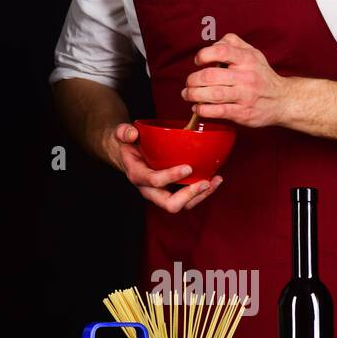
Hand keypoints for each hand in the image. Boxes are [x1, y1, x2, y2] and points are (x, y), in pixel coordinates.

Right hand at [104, 122, 222, 213]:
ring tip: (215, 181)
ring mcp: (161, 193)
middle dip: (189, 195)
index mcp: (138, 175)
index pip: (154, 181)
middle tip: (204, 182)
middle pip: (170, 204)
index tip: (188, 168)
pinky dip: (203, 192)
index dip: (171, 177)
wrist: (127, 155)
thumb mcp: (121, 134)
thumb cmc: (128, 145)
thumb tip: (133, 134)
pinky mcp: (172, 191)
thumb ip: (124, 132)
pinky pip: (188, 199)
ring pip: (183, 205)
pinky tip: (215, 180)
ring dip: (200, 196)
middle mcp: (149, 190)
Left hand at [183, 32, 288, 127]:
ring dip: (194, 95)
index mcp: (247, 59)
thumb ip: (232, 43)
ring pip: (213, 94)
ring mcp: (245, 96)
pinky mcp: (243, 113)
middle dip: (192, 80)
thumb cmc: (262, 75)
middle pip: (210, 76)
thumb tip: (212, 45)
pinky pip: (218, 111)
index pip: (221, 51)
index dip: (204, 55)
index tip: (198, 61)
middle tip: (189, 83)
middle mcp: (246, 77)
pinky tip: (198, 107)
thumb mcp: (253, 53)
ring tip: (188, 94)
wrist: (283, 100)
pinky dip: (203, 110)